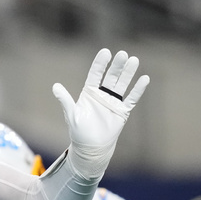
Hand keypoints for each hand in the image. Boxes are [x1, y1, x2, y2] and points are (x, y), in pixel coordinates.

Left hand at [52, 48, 149, 178]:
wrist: (91, 147)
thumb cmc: (79, 131)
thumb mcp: (71, 114)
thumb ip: (65, 100)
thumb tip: (55, 86)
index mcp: (89, 93)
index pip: (96, 74)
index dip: (100, 63)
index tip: (106, 52)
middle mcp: (102, 94)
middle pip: (111, 76)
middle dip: (117, 65)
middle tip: (123, 54)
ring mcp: (113, 102)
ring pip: (122, 84)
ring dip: (128, 73)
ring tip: (134, 60)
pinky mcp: (122, 111)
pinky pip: (132, 99)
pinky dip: (138, 90)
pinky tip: (144, 79)